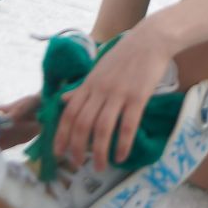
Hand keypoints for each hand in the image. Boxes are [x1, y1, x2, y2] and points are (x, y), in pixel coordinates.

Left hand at [52, 23, 177, 171]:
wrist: (150, 41)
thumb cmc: (124, 56)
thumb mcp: (97, 70)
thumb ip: (81, 88)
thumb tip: (62, 100)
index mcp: (88, 85)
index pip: (69, 113)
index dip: (61, 135)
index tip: (58, 153)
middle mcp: (99, 91)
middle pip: (82, 124)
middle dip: (77, 148)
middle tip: (78, 165)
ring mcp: (118, 94)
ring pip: (102, 129)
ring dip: (99, 152)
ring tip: (100, 167)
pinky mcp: (137, 98)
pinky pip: (127, 126)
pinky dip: (122, 144)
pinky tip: (121, 156)